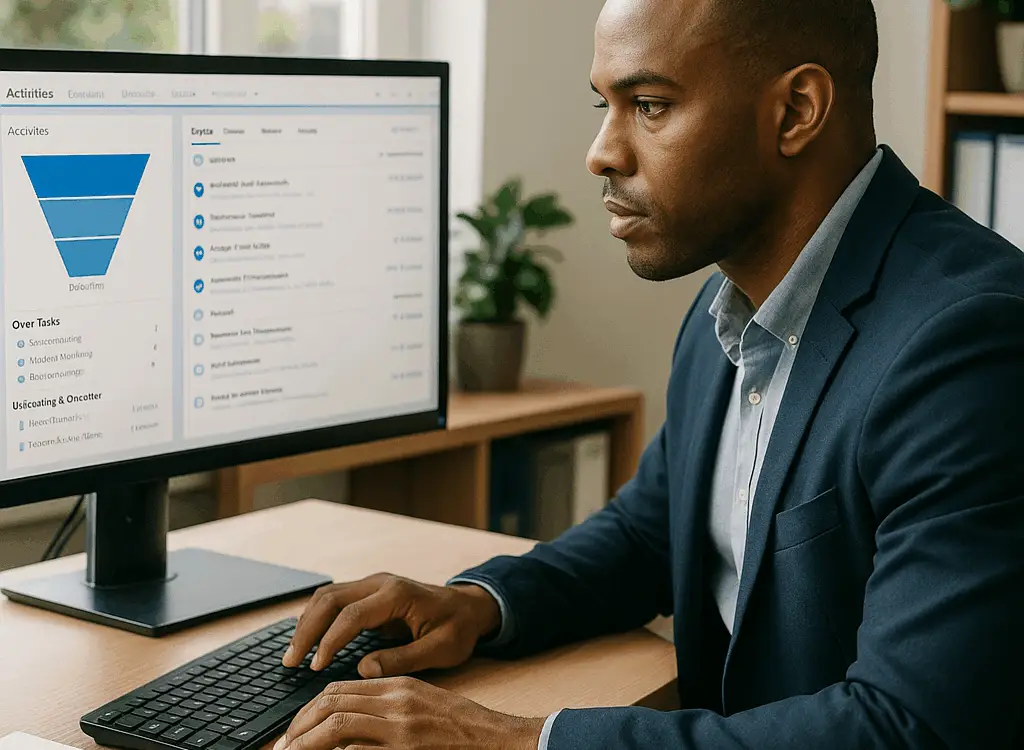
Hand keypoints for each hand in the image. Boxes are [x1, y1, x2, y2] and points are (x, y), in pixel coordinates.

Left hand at [273, 677, 544, 749]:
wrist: (501, 740)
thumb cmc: (464, 729)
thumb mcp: (423, 706)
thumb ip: (388, 709)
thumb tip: (348, 727)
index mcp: (399, 686)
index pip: (339, 690)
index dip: (309, 710)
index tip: (294, 731)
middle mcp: (397, 700)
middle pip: (332, 703)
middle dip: (299, 726)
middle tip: (282, 747)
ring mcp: (402, 726)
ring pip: (338, 723)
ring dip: (307, 741)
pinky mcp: (407, 747)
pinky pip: (360, 749)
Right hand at [283, 573, 501, 676]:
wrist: (470, 606)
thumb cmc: (459, 628)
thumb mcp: (441, 649)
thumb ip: (403, 659)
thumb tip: (363, 668)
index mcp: (397, 594)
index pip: (352, 614)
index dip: (330, 641)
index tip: (316, 667)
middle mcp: (380, 583)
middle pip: (330, 598)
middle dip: (307, 630)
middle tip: (291, 662)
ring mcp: (373, 584)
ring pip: (327, 595)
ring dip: (307, 622)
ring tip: (293, 654)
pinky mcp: (369, 592)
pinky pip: (335, 600)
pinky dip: (317, 618)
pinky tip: (308, 639)